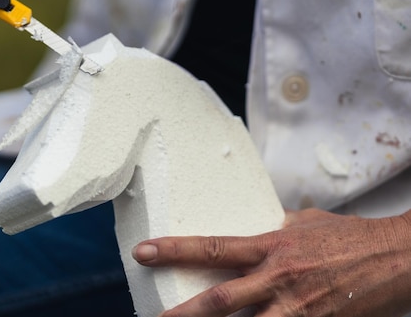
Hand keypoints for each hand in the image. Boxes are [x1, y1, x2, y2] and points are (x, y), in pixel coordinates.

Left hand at [133, 208, 410, 315]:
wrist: (398, 257)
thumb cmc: (350, 237)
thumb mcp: (305, 223)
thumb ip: (274, 228)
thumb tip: (252, 224)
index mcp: (271, 246)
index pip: (214, 247)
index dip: (175, 250)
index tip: (144, 252)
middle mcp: (279, 278)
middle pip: (221, 300)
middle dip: (183, 314)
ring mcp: (298, 308)